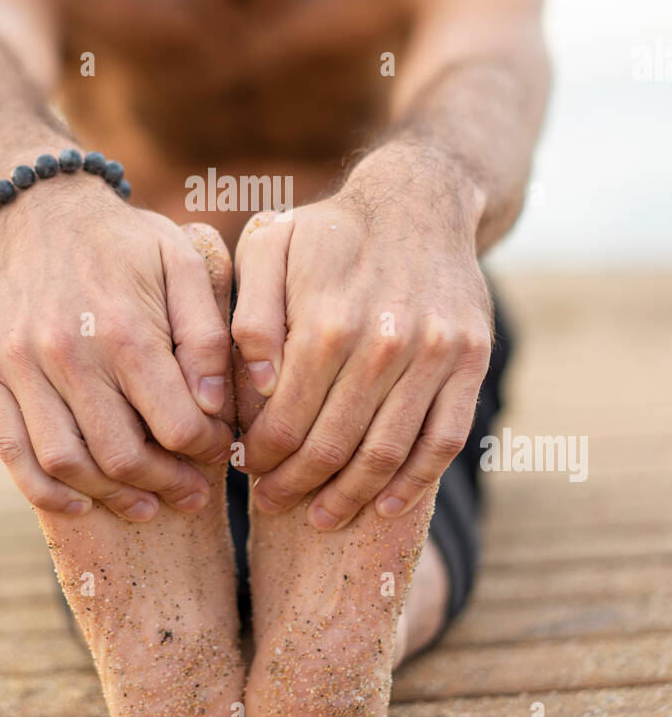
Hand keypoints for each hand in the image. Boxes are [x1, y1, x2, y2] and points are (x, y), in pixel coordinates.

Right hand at [0, 175, 233, 519]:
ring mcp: (20, 365)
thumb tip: (212, 406)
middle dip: (167, 484)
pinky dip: (46, 491)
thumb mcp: (183, 263)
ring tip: (145, 504)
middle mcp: (68, 352)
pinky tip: (81, 503)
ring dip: (112, 497)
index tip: (218, 451)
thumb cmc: (124, 241)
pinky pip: (12, 452)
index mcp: (124, 327)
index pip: (175, 424)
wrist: (37, 209)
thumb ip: (205, 335)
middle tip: (192, 493)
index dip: (205, 450)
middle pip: (122, 454)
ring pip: (67, 463)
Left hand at [231, 151, 492, 528]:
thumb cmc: (330, 231)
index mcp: (328, 320)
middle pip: (334, 445)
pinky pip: (444, 440)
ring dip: (350, 497)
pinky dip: (413, 483)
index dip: (262, 456)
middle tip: (273, 502)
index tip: (246, 471)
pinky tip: (384, 505)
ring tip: (321, 515)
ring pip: (387, 453)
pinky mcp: (470, 360)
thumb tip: (255, 389)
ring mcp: (435, 354)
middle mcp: (386, 342)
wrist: (419, 201)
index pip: (286, 418)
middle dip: (296, 484)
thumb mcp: (269, 248)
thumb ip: (251, 318)